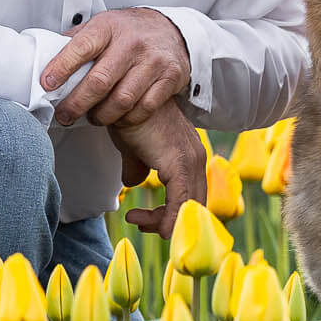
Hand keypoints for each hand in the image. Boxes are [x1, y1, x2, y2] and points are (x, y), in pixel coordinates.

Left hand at [44, 7, 190, 128]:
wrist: (168, 29)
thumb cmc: (126, 32)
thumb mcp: (100, 27)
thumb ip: (75, 43)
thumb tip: (43, 61)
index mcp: (108, 26)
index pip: (81, 47)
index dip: (61, 68)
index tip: (46, 85)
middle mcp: (132, 42)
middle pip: (99, 82)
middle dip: (76, 104)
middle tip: (64, 115)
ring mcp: (153, 60)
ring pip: (121, 100)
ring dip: (101, 115)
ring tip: (93, 117)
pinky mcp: (170, 76)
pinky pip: (143, 108)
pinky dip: (127, 119)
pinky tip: (118, 116)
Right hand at [109, 103, 206, 235]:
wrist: (124, 98)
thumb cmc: (128, 117)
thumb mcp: (133, 147)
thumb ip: (138, 165)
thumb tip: (133, 181)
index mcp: (190, 154)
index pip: (191, 195)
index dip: (170, 213)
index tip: (144, 218)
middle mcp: (197, 158)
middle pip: (193, 204)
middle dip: (165, 221)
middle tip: (140, 222)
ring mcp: (191, 160)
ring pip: (188, 207)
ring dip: (161, 222)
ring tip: (136, 218)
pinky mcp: (179, 163)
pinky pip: (180, 202)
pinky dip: (165, 219)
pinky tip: (142, 219)